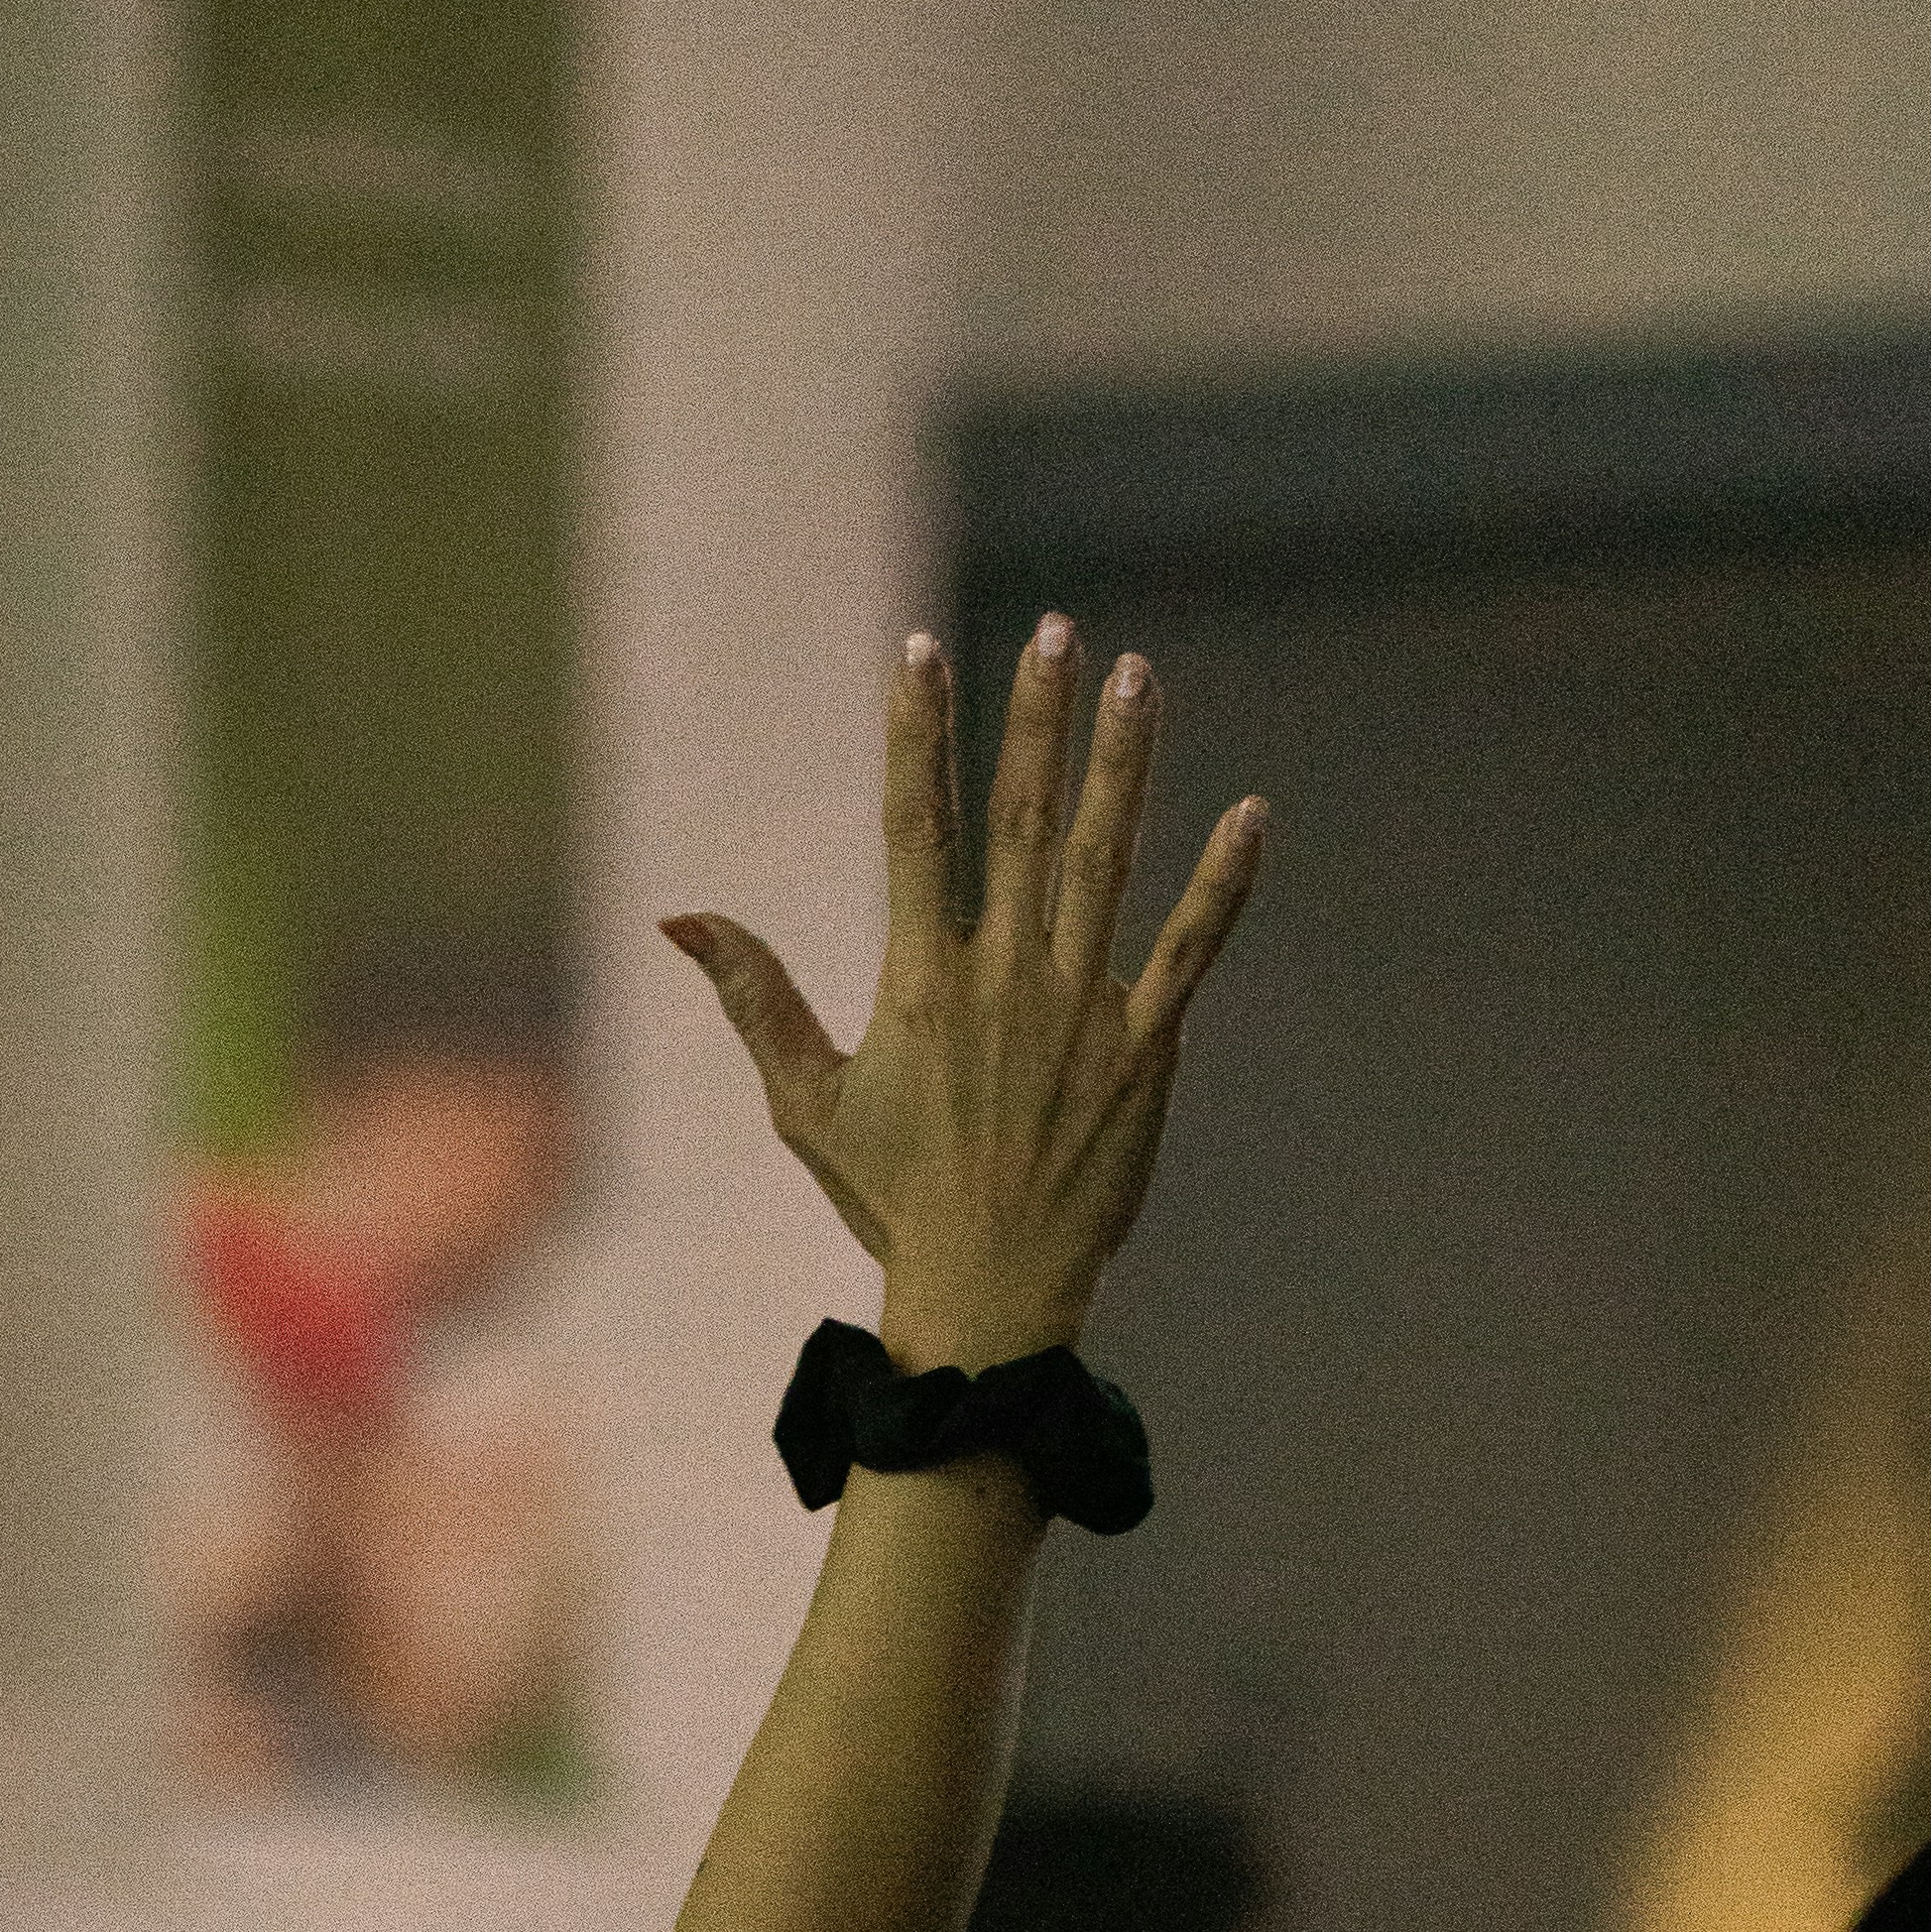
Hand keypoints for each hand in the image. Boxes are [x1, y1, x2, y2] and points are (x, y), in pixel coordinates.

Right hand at [668, 623, 1263, 1375]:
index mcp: (918, 984)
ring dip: (1124, 763)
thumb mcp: (806, 1102)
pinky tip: (1250, 813)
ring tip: (1136, 676)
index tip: (921, 651)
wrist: (990, 1298)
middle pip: (1020, 820)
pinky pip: (1191, 952)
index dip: (915, 733)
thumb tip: (680, 917)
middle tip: (1057, 633)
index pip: (912, 827)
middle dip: (1036, 719)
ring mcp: (1079, 1012)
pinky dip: (1223, 885)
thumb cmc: (891, 1202)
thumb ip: (754, 997)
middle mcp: (1002, 981)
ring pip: (1106, 862)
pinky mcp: (1144, 1053)